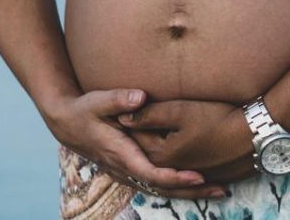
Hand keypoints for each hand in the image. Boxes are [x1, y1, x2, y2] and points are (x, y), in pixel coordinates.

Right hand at [43, 89, 223, 199]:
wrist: (67, 123)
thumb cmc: (85, 110)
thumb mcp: (98, 101)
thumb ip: (119, 99)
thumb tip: (140, 97)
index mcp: (121, 154)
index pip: (151, 173)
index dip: (175, 177)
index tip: (199, 176)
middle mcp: (126, 169)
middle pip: (162, 188)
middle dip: (192, 191)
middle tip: (221, 189)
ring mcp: (128, 173)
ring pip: (161, 190)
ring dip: (190, 192)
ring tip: (220, 190)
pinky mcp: (132, 170)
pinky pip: (157, 184)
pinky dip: (178, 187)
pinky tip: (199, 184)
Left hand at [119, 99, 256, 188]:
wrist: (256, 135)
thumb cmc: (218, 119)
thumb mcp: (181, 110)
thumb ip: (150, 114)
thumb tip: (123, 117)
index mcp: (161, 155)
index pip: (137, 137)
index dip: (131, 120)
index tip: (125, 107)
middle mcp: (172, 169)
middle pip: (149, 153)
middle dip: (140, 138)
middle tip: (134, 119)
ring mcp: (190, 174)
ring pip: (167, 164)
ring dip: (159, 151)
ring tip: (155, 135)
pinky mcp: (208, 175)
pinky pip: (186, 171)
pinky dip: (179, 165)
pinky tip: (185, 152)